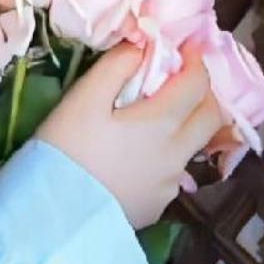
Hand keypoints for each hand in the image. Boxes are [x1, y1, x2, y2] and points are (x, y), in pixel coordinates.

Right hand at [36, 39, 229, 230]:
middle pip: (211, 119)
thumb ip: (116, 67)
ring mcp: (168, 186)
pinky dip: (165, 159)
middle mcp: (176, 155)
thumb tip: (141, 45)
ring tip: (161, 122)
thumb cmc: (65, 152)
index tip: (187, 46)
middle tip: (185, 82)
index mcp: (162, 123)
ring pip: (193, 149)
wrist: (52, 218)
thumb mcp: (83, 99)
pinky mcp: (155, 208)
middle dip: (204, 94)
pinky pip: (171, 177)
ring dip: (187, 128)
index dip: (196, 60)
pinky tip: (140, 161)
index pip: (196, 84)